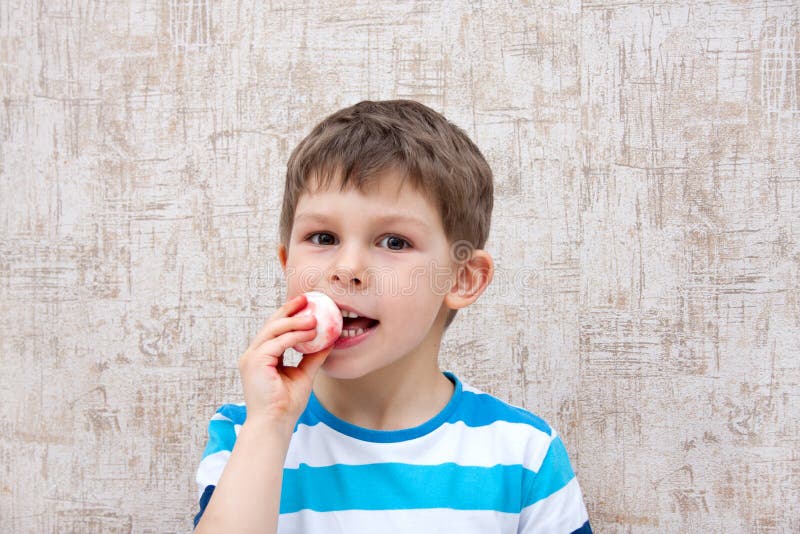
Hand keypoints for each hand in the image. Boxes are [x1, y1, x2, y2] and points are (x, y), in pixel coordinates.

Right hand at [238, 294, 332, 428]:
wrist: (275, 423)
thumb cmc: (286, 404)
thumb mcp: (304, 374)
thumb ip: (313, 357)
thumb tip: (329, 341)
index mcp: (262, 357)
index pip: (274, 330)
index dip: (289, 315)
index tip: (305, 304)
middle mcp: (253, 354)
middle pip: (271, 324)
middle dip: (289, 310)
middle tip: (306, 299)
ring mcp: (252, 358)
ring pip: (273, 330)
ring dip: (295, 321)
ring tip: (313, 317)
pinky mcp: (255, 362)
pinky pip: (277, 342)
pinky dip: (294, 335)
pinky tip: (310, 333)